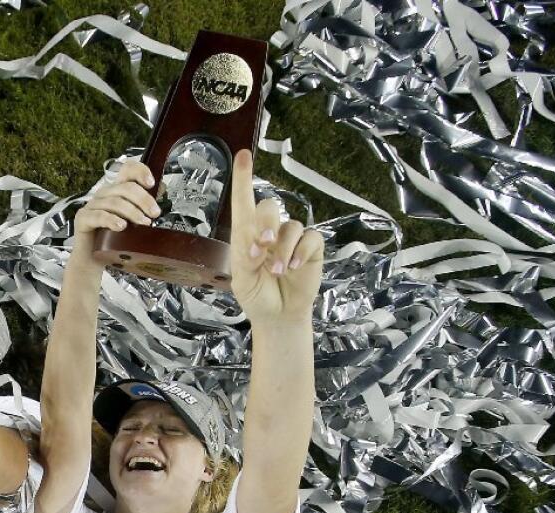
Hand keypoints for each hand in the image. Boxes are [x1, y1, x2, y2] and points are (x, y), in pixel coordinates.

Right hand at [68, 160, 160, 276]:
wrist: (93, 261)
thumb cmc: (113, 241)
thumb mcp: (133, 222)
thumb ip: (144, 205)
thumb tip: (162, 189)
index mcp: (116, 191)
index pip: (127, 170)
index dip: (140, 171)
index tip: (151, 184)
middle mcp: (104, 195)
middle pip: (125, 187)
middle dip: (144, 199)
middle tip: (154, 213)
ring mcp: (91, 206)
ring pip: (115, 202)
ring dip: (132, 212)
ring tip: (144, 223)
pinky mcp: (83, 219)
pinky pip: (98, 216)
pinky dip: (112, 220)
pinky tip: (121, 227)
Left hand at [229, 150, 322, 326]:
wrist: (277, 316)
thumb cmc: (256, 296)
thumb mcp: (243, 279)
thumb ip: (247, 258)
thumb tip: (261, 244)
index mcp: (247, 235)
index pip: (244, 202)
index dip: (243, 178)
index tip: (242, 154)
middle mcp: (270, 231)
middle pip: (269, 207)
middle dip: (264, 225)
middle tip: (261, 249)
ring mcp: (292, 238)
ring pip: (291, 225)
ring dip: (283, 248)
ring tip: (277, 271)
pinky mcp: (311, 248)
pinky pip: (310, 238)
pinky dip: (301, 252)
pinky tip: (294, 267)